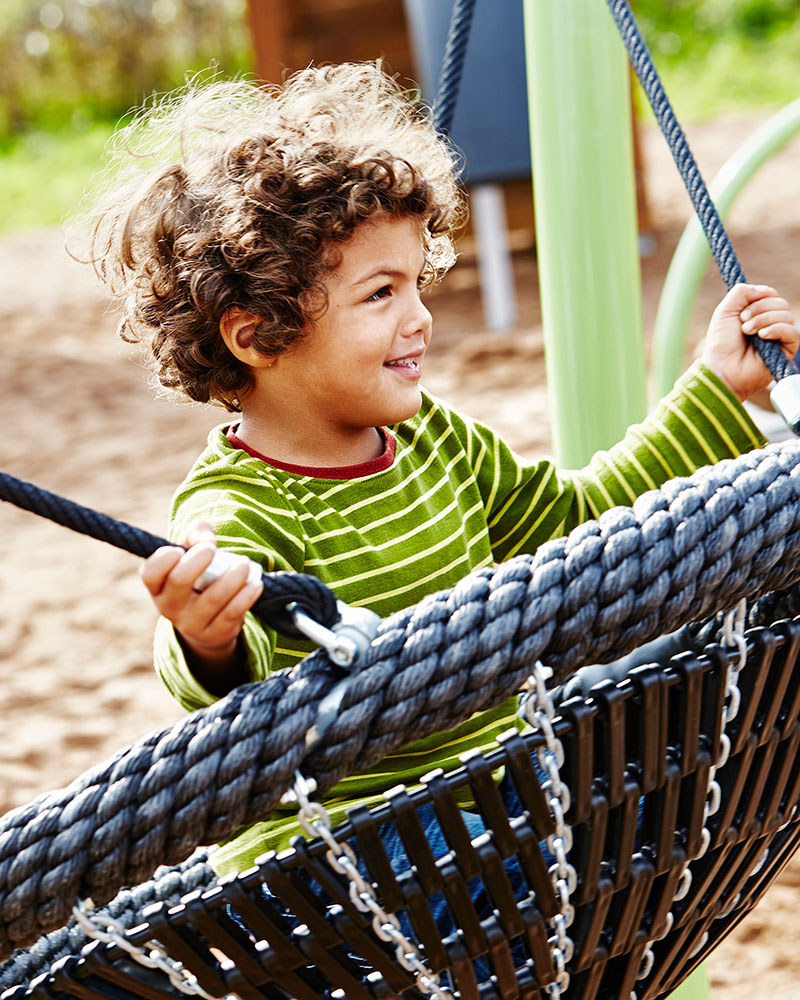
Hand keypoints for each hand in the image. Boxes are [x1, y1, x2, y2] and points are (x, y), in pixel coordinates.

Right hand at [140, 520, 262, 691]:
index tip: (180, 549)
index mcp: (158, 586)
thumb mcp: (191, 552)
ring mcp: (192, 623)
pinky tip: (255, 583)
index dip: (164, 558)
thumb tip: (209, 540)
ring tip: (243, 563)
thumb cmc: (198, 575)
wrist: (209, 621)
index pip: (150, 573)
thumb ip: (197, 533)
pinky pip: (232, 612)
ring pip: (213, 598)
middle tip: (213, 549)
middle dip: (199, 560)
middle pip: (179, 581)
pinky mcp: (215, 634)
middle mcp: (170, 607)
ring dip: (233, 576)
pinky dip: (247, 595)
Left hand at [701, 283, 797, 401]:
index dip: (759, 297)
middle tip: (743, 323)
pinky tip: (763, 336)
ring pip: (786, 315)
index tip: (741, 311)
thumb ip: (741, 292)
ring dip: (764, 320)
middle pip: (780, 303)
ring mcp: (779, 336)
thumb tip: (765, 289)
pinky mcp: (787, 350)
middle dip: (759, 309)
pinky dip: (777, 329)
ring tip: (747, 332)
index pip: (771, 294)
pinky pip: (792, 332)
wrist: (722, 369)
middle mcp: (771, 323)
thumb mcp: (725, 311)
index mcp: (757, 313)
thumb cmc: (721, 343)